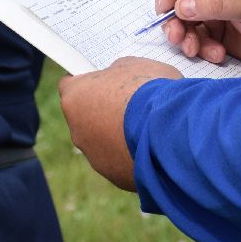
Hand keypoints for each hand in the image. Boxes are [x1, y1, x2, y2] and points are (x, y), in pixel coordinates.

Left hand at [57, 57, 180, 190]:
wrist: (170, 131)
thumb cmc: (150, 90)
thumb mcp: (135, 65)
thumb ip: (118, 71)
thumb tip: (118, 79)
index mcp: (75, 97)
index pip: (70, 86)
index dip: (90, 82)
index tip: (106, 81)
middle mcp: (77, 130)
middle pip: (86, 117)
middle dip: (105, 111)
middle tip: (132, 105)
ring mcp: (94, 156)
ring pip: (103, 143)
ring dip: (120, 135)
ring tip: (148, 127)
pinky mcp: (114, 176)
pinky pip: (122, 161)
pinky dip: (134, 154)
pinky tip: (154, 146)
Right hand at [154, 0, 240, 65]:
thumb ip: (213, 2)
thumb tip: (179, 8)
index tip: (166, 5)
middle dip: (172, 15)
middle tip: (175, 35)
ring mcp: (211, 5)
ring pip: (180, 18)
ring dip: (183, 35)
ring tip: (192, 48)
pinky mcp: (216, 29)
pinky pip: (195, 36)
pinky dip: (201, 47)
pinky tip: (217, 53)